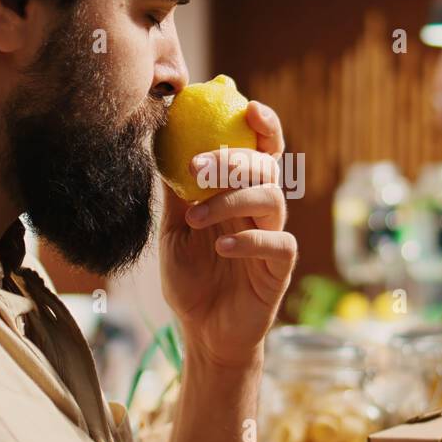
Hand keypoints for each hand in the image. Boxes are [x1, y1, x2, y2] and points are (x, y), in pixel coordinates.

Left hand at [158, 101, 296, 369]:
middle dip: (232, 161)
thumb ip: (176, 192)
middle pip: (265, 168)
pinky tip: (221, 246)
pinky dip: (249, 239)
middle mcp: (262, 211)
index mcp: (241, 194)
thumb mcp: (173, 231)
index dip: (263, 125)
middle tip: (197, 168)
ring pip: (272, 199)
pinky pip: (278, 243)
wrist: (202, 333)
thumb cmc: (192, 280)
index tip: (246, 107)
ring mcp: (274, 238)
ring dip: (231, 200)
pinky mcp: (280, 269)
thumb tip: (161, 141)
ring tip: (196, 219)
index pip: (261, 151)